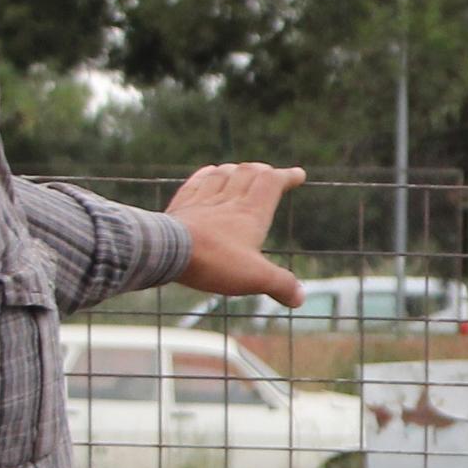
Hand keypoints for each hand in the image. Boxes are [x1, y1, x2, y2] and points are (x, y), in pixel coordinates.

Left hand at [167, 162, 305, 307]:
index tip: (298, 174)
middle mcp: (228, 200)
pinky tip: (209, 173)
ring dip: (237, 169)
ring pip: (223, 174)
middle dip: (263, 170)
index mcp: (251, 213)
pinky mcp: (181, 207)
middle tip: (271, 173)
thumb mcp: (255, 278)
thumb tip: (300, 297)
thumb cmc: (214, 261)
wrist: (168, 252)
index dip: (287, 176)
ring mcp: (203, 201)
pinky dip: (207, 175)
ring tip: (242, 171)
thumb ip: (280, 284)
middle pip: (249, 173)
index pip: (272, 183)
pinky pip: (197, 183)